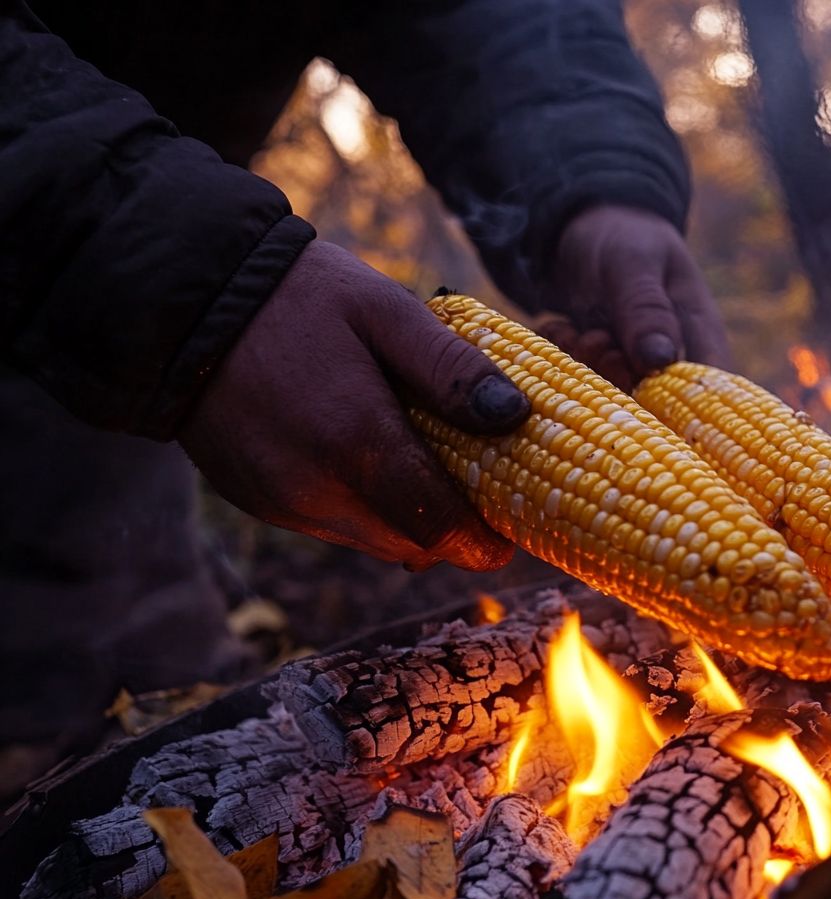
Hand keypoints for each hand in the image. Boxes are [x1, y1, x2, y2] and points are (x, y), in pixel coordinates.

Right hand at [178, 241, 529, 570]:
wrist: (187, 300)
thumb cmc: (300, 297)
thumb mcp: (386, 310)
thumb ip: (452, 367)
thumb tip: (517, 416)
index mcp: (357, 443)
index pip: (439, 528)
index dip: (481, 541)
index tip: (507, 537)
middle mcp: (317, 490)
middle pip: (410, 544)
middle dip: (449, 532)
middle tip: (480, 499)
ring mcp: (282, 502)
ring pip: (371, 540)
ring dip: (407, 523)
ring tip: (428, 474)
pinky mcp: (258, 501)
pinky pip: (331, 525)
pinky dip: (363, 510)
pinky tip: (370, 463)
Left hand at [547, 205, 730, 389]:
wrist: (582, 227)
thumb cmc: (623, 236)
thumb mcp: (632, 261)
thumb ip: (646, 308)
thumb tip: (660, 361)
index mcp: (700, 334)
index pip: (711, 394)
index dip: (686, 415)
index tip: (639, 394)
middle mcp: (670, 361)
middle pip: (652, 406)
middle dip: (613, 378)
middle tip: (595, 338)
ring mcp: (632, 369)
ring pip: (610, 397)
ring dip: (584, 367)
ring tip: (578, 329)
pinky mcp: (599, 370)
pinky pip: (578, 384)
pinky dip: (562, 360)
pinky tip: (561, 327)